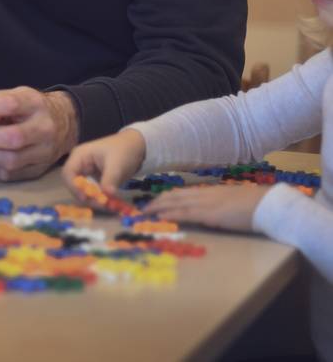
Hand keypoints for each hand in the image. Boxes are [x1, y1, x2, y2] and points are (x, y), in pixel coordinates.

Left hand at [0, 88, 78, 180]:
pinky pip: (11, 174)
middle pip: (12, 138)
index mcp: (35, 104)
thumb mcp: (15, 95)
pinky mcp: (39, 170)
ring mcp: (44, 152)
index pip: (9, 105)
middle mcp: (44, 129)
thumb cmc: (29, 108)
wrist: (63, 124)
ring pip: (10, 160)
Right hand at [63, 129, 146, 197]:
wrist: (136, 147)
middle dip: (86, 197)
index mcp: (80, 155)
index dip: (74, 187)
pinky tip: (110, 204)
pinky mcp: (94, 180)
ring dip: (94, 200)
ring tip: (109, 206)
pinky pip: (92, 193)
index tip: (86, 198)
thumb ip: (110, 180)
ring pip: (83, 191)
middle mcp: (80, 164)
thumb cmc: (123, 150)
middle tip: (102, 205)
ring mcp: (86, 173)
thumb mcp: (116, 164)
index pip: (68, 173)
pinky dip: (100, 199)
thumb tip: (106, 196)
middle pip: (74, 185)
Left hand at [141, 184, 271, 232]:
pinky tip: (161, 217)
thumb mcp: (230, 203)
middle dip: (156, 202)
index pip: (180, 193)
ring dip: (158, 208)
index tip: (153, 203)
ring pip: (175, 203)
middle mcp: (203, 194)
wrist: (267, 205)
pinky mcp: (210, 213)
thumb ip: (217, 205)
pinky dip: (171, 214)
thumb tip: (208, 212)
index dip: (165, 198)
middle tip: (142, 209)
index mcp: (208, 192)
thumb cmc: (254, 206)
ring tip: (144, 213)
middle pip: (173, 196)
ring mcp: (205, 203)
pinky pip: (185, 213)